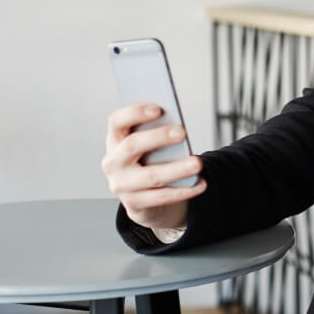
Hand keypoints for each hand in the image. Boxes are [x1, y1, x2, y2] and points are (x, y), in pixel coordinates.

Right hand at [101, 104, 206, 229]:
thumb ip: (159, 133)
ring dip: (177, 169)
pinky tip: (200, 183)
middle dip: (158, 137)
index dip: (134, 113)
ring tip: (198, 163)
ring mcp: (121, 185)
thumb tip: (178, 126)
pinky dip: (183, 190)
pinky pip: (161, 196)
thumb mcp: (151, 145)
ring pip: (150, 176)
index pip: (116, 121)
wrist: (144, 197)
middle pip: (132, 146)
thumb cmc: (151, 160)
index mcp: (115, 140)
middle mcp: (113, 162)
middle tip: (182, 132)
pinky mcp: (133, 204)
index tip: (158, 109)